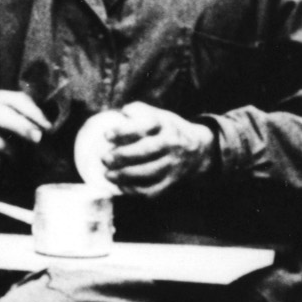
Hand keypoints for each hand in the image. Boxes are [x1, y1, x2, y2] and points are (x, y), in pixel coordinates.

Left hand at [96, 102, 215, 198]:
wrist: (197, 149)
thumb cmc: (167, 130)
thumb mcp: (157, 115)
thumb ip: (138, 111)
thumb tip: (121, 113)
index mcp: (165, 125)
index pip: (145, 126)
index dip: (124, 131)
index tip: (106, 135)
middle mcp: (171, 144)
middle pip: (147, 150)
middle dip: (123, 155)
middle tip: (104, 158)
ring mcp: (173, 164)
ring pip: (149, 172)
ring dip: (126, 175)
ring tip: (108, 175)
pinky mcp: (172, 181)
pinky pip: (153, 189)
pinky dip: (136, 190)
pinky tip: (121, 187)